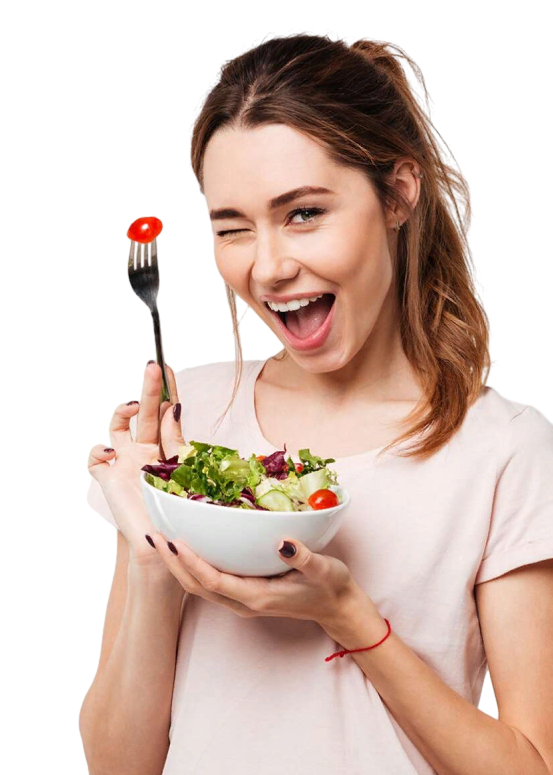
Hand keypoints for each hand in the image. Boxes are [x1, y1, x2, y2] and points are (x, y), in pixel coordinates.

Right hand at [86, 361, 185, 565]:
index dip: (166, 391)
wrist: (161, 544)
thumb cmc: (177, 511)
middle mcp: (144, 450)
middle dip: (148, 389)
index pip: (166, 412)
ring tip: (133, 407)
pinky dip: (98, 450)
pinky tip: (110, 453)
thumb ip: (176, 438)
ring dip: (121, 411)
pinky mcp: (107, 477)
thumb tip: (173, 406)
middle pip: (145, 413)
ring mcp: (124, 462)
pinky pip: (95, 457)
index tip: (168, 368)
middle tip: (152, 368)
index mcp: (166, 447)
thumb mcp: (183, 469)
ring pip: (117, 426)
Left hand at [146, 532, 367, 631]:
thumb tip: (282, 542)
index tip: (174, 542)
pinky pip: (211, 583)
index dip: (192, 562)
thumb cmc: (331, 587)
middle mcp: (244, 603)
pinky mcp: (245, 594)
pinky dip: (193, 568)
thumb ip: (302, 558)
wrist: (338, 608)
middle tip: (154, 536)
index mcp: (257, 597)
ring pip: (200, 587)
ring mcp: (242, 601)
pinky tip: (187, 550)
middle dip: (173, 563)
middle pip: (197, 586)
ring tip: (161, 542)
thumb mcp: (323, 569)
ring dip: (178, 566)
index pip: (214, 581)